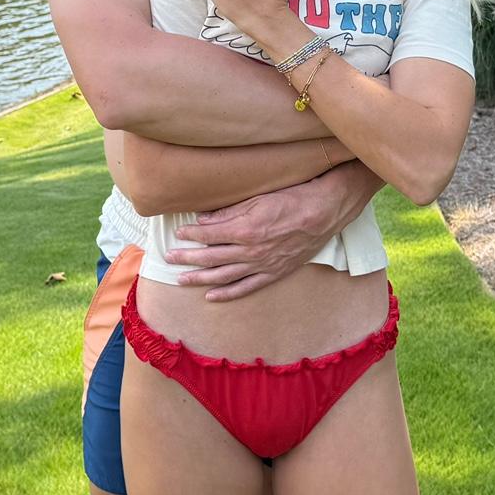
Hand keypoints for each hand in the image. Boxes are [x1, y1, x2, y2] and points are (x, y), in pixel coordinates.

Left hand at [165, 171, 358, 300]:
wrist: (324, 212)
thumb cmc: (292, 199)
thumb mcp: (258, 198)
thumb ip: (229, 212)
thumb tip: (203, 220)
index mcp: (245, 229)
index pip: (209, 234)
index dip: (191, 235)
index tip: (178, 233)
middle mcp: (250, 251)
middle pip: (211, 257)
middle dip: (188, 257)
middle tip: (169, 257)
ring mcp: (262, 264)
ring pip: (224, 276)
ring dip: (200, 278)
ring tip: (181, 279)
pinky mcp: (273, 273)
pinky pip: (246, 287)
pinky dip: (227, 293)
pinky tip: (210, 296)